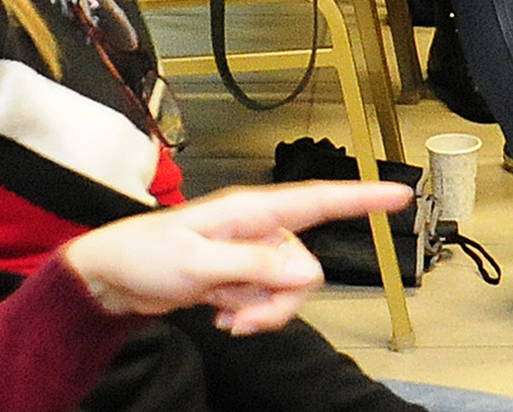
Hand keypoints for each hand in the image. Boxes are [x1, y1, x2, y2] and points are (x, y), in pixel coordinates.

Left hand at [59, 181, 412, 331]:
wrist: (114, 277)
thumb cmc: (145, 255)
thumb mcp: (199, 264)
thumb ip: (255, 266)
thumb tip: (306, 270)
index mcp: (251, 211)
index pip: (317, 199)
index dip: (361, 197)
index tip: (399, 193)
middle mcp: (257, 228)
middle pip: (304, 266)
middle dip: (281, 300)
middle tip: (243, 318)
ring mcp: (250, 254)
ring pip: (288, 288)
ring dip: (263, 312)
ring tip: (226, 319)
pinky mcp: (241, 277)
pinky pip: (267, 300)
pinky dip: (250, 315)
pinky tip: (222, 316)